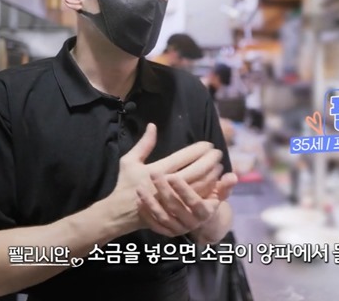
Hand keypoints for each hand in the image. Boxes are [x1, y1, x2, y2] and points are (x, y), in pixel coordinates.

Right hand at [103, 123, 221, 231]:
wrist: (119, 213)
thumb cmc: (124, 184)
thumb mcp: (129, 161)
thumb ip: (143, 144)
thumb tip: (152, 125)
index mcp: (156, 170)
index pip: (183, 157)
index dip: (198, 150)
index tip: (208, 145)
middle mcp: (166, 184)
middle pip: (195, 171)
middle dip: (210, 161)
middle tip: (218, 153)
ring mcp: (172, 198)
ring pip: (199, 185)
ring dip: (212, 175)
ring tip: (219, 166)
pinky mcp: (176, 209)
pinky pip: (195, 198)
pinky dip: (207, 189)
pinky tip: (213, 182)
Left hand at [137, 171, 237, 237]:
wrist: (203, 222)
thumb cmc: (210, 200)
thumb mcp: (220, 193)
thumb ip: (225, 185)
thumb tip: (232, 176)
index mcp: (205, 212)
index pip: (194, 202)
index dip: (184, 190)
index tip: (173, 176)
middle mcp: (192, 224)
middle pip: (175, 207)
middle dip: (163, 190)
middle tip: (153, 174)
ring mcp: (179, 230)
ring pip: (163, 217)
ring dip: (151, 203)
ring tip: (141, 187)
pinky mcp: (168, 233)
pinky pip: (155, 225)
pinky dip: (146, 214)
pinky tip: (139, 201)